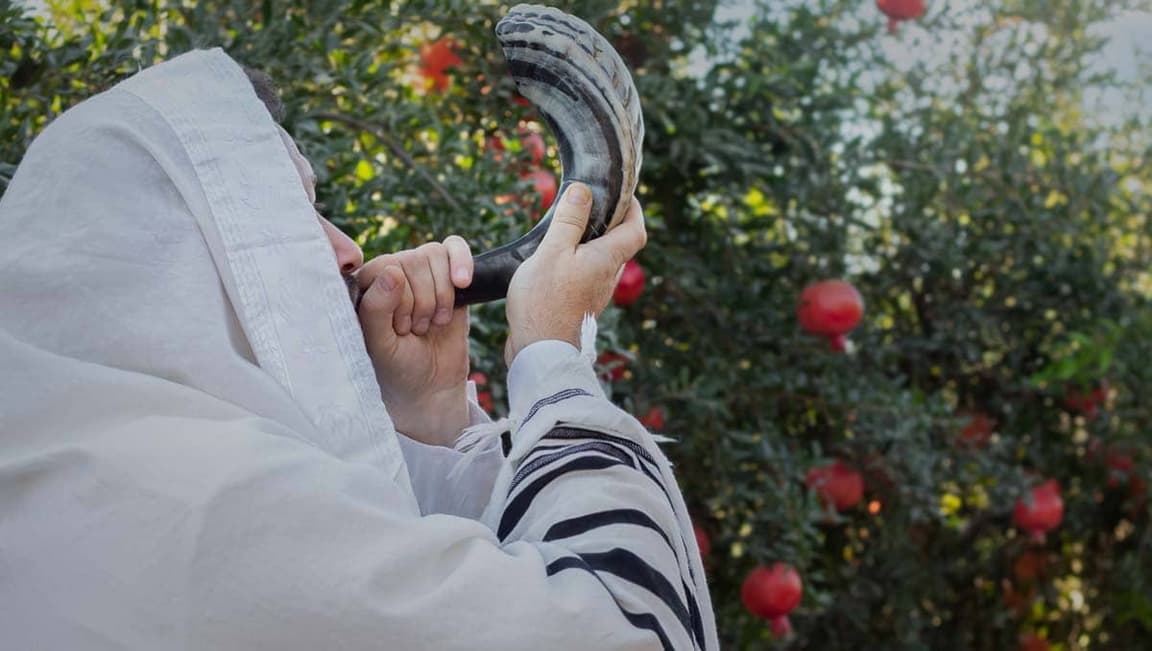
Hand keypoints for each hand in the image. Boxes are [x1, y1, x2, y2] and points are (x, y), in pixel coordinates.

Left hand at [356, 236, 473, 445]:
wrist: (431, 385)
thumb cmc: (396, 367)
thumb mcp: (380, 345)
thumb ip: (377, 309)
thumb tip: (393, 271)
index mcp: (365, 286)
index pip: (385, 267)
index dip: (400, 299)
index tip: (400, 329)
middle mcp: (390, 273)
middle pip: (412, 260)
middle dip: (422, 302)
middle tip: (416, 330)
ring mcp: (420, 272)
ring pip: (433, 255)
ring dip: (441, 295)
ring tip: (434, 322)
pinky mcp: (448, 276)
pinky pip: (453, 247)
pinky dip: (461, 261)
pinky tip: (462, 283)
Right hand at [504, 183, 646, 364]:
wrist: (539, 353)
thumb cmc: (545, 302)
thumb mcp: (553, 252)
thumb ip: (569, 220)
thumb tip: (583, 190)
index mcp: (607, 260)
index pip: (636, 230)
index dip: (634, 209)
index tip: (622, 194)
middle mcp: (607, 278)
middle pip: (620, 245)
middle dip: (609, 223)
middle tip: (587, 207)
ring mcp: (595, 295)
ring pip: (602, 262)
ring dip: (590, 244)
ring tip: (565, 231)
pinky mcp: (579, 307)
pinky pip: (586, 278)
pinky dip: (577, 263)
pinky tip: (554, 263)